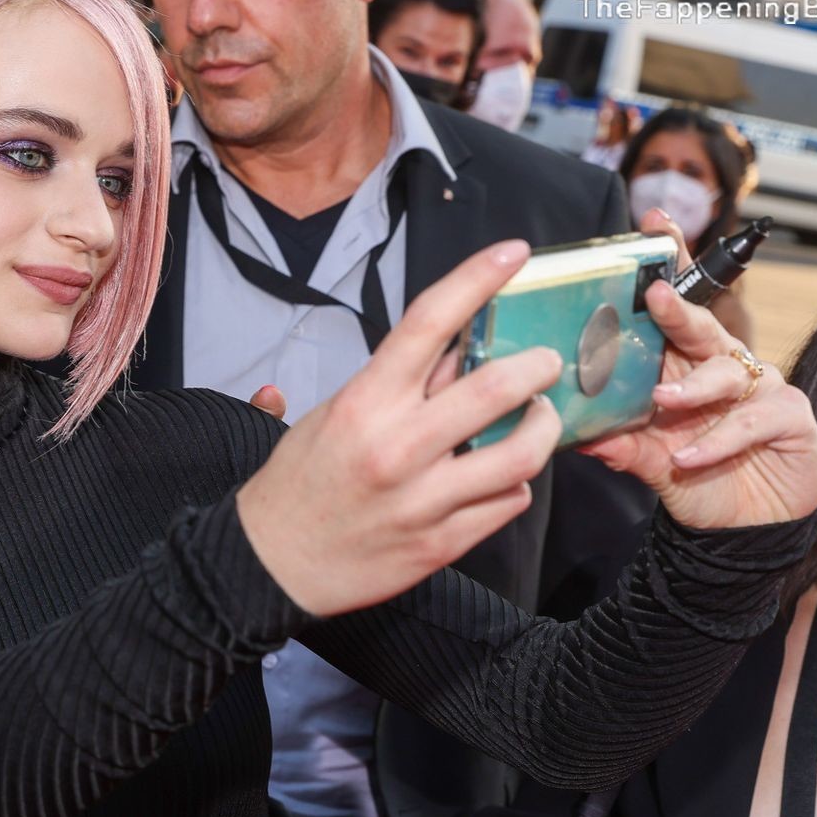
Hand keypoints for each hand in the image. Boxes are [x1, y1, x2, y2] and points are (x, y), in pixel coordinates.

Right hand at [238, 241, 563, 615]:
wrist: (271, 563)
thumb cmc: (300, 482)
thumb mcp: (333, 415)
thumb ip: (394, 384)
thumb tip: (455, 350)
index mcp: (363, 403)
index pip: (428, 323)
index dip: (478, 278)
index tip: (514, 252)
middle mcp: (395, 447)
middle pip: (495, 389)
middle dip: (536, 367)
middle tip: (545, 362)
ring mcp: (422, 499)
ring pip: (520, 455)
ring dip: (543, 429)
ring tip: (539, 420)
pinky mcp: (440, 543)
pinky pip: (508, 504)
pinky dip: (515, 484)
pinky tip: (503, 477)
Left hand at [581, 210, 816, 528]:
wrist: (746, 526)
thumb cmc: (698, 478)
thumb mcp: (649, 462)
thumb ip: (620, 445)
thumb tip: (575, 436)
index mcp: (683, 364)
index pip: (676, 308)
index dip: (670, 264)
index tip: (652, 225)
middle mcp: (721, 366)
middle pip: (701, 325)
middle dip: (678, 307)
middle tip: (655, 294)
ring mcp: (757, 389)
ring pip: (726, 371)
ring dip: (693, 388)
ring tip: (663, 403)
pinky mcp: (787, 418)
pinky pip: (751, 421)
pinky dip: (717, 440)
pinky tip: (689, 458)